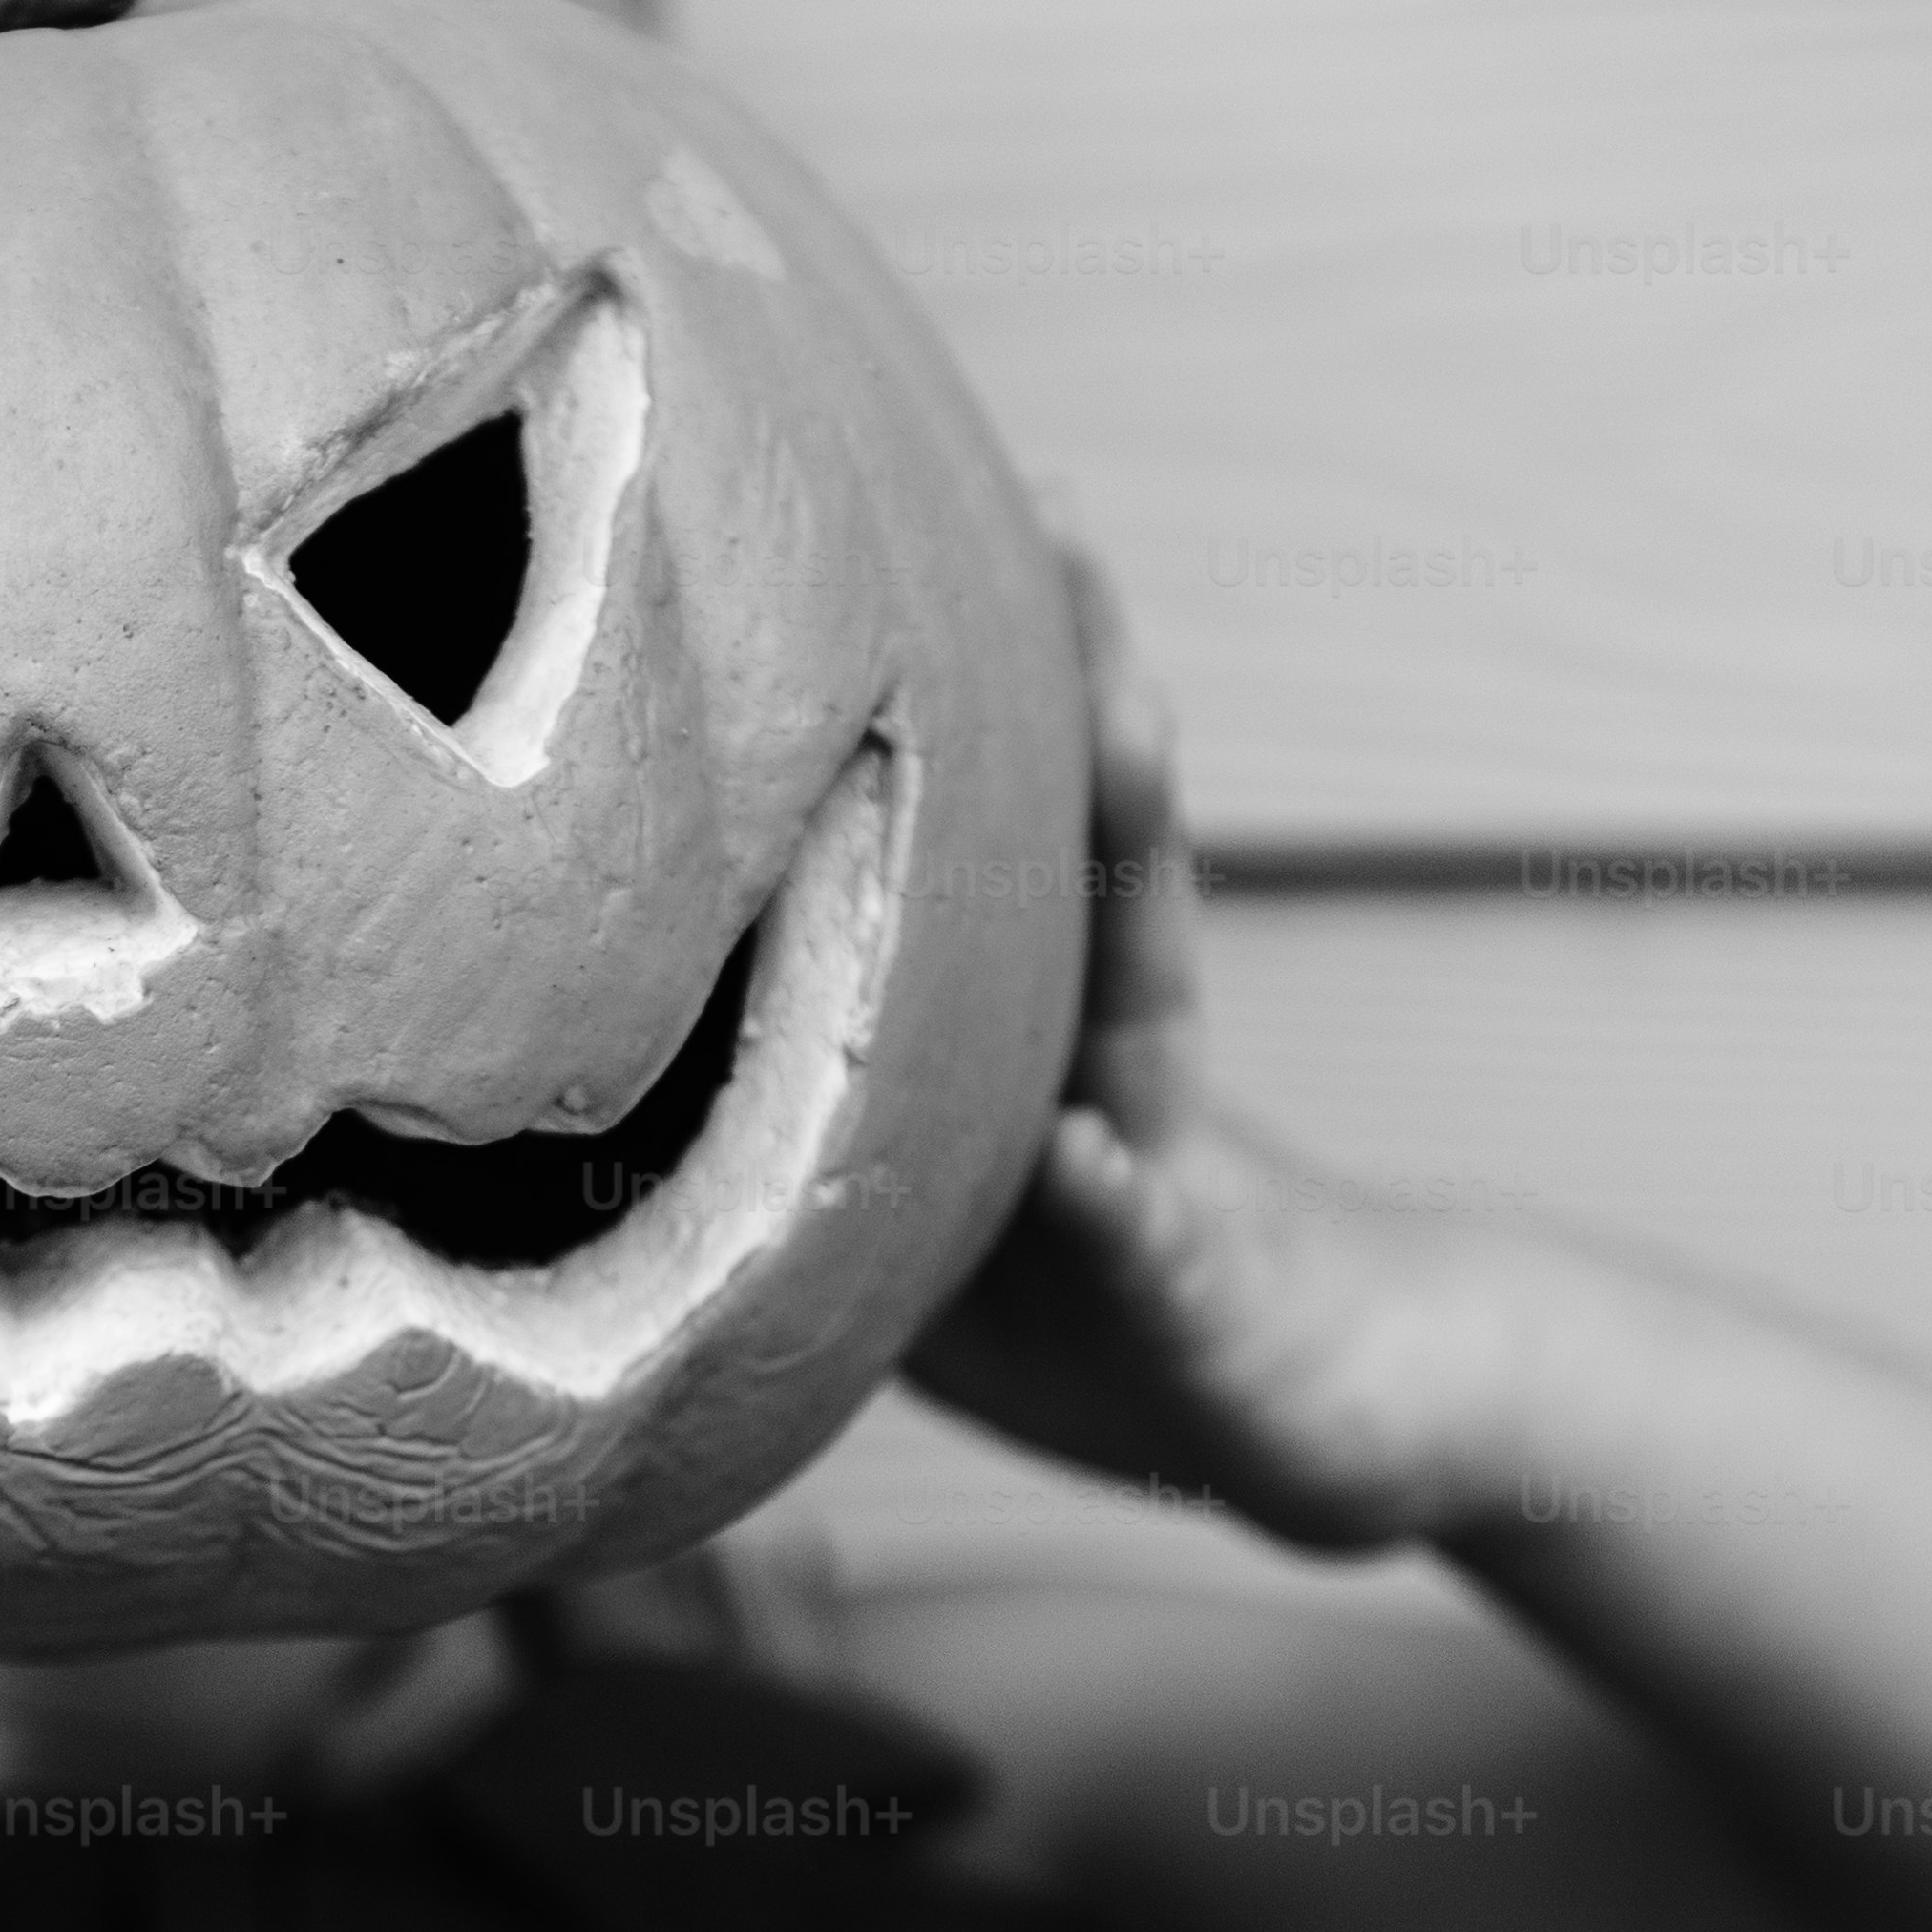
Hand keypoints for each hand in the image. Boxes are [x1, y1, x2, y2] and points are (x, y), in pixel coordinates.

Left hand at [895, 555, 1521, 1555]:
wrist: (1299, 1409)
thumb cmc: (1085, 1289)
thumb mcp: (937, 1177)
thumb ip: (837, 1089)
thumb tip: (632, 1014)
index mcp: (1040, 1021)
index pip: (1008, 829)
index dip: (978, 695)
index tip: (924, 522)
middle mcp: (1110, 1058)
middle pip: (1099, 851)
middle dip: (1082, 693)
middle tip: (1058, 527)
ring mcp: (1161, 1164)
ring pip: (1148, 996)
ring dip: (1140, 853)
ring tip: (1129, 719)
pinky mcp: (1190, 1303)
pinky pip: (1144, 1249)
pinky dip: (1114, 1205)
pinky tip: (1085, 1160)